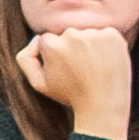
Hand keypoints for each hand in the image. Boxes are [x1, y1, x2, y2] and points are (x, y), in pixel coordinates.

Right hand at [16, 26, 135, 139]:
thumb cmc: (70, 95)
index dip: (56, 57)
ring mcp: (94, 34)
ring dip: (90, 47)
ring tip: (95, 69)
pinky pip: (105, 34)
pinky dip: (107, 46)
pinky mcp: (113, 35)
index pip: (49, 40)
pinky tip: (106, 62)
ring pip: (87, 35)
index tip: (65, 71)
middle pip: (68, 35)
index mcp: (51, 45)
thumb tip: (37, 38)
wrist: (103, 105)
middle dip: (73, 49)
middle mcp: (71, 35)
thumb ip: (26, 59)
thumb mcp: (38, 83)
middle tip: (81, 71)